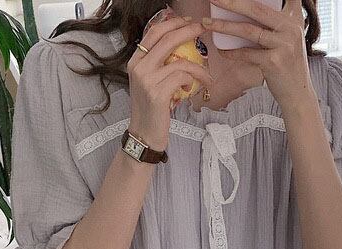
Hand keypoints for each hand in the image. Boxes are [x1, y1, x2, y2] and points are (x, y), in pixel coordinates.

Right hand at [126, 16, 213, 150]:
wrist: (144, 134)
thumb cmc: (151, 109)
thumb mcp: (149, 82)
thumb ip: (158, 65)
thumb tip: (178, 48)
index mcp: (136, 61)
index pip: (154, 32)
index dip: (173, 23)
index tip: (188, 21)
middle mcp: (139, 67)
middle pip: (166, 39)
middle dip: (187, 31)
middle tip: (202, 29)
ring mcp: (147, 80)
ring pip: (179, 62)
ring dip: (198, 69)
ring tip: (206, 77)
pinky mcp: (158, 93)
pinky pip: (182, 78)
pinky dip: (191, 82)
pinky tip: (190, 90)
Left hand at [203, 0, 314, 112]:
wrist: (298, 94)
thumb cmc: (288, 66)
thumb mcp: (288, 39)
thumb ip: (276, 23)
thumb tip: (244, 12)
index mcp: (294, 19)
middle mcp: (291, 28)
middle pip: (257, 8)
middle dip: (232, 2)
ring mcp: (284, 44)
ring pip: (248, 30)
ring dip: (224, 26)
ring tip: (207, 23)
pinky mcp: (274, 61)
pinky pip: (247, 53)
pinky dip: (232, 52)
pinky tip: (221, 50)